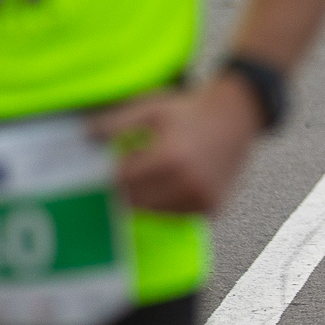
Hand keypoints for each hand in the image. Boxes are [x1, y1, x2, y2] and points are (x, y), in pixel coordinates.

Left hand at [91, 74, 263, 213]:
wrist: (238, 114)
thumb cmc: (191, 110)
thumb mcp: (152, 108)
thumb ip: (116, 123)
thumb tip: (85, 135)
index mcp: (168, 158)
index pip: (121, 182)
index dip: (113, 174)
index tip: (111, 167)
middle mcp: (186, 183)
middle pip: (135, 203)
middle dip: (127, 189)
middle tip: (132, 171)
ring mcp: (201, 199)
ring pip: (154, 213)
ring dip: (147, 199)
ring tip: (157, 174)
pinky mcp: (212, 208)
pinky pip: (176, 216)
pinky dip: (168, 204)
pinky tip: (174, 182)